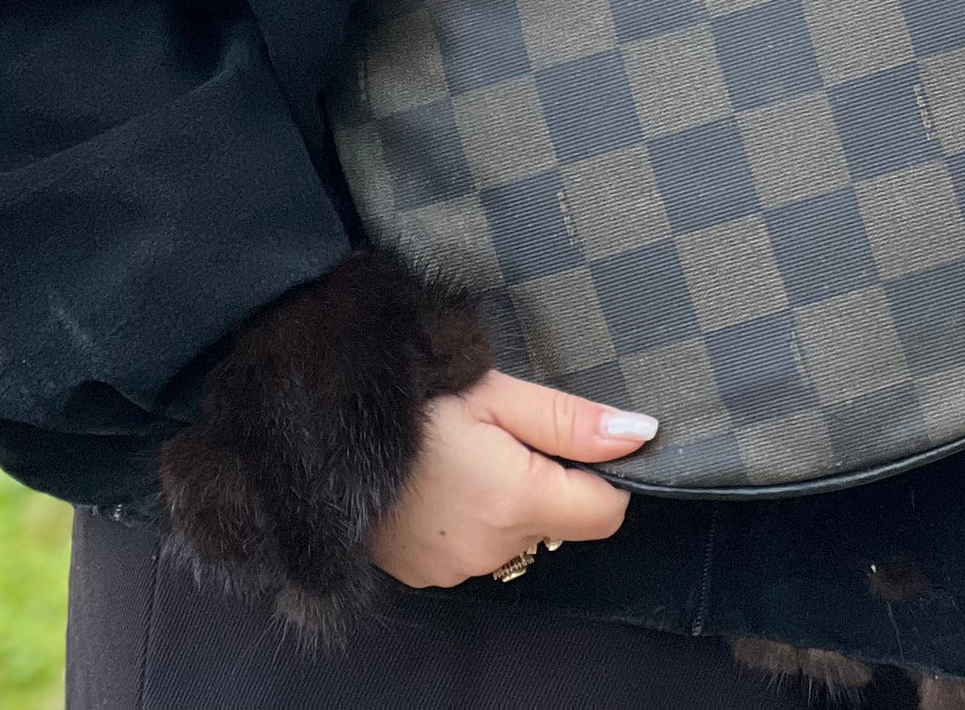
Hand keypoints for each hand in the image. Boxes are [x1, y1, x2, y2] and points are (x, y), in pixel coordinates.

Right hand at [369, 371, 656, 587]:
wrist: (325, 427)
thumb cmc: (412, 396)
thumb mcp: (496, 391)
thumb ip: (571, 420)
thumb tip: (639, 434)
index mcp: (518, 501)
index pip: (604, 514)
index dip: (602, 476)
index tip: (577, 443)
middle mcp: (492, 548)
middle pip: (558, 524)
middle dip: (548, 483)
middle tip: (503, 434)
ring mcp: (455, 568)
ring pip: (516, 537)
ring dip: (508, 504)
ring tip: (464, 454)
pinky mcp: (425, 573)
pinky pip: (474, 550)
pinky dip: (471, 521)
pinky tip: (441, 482)